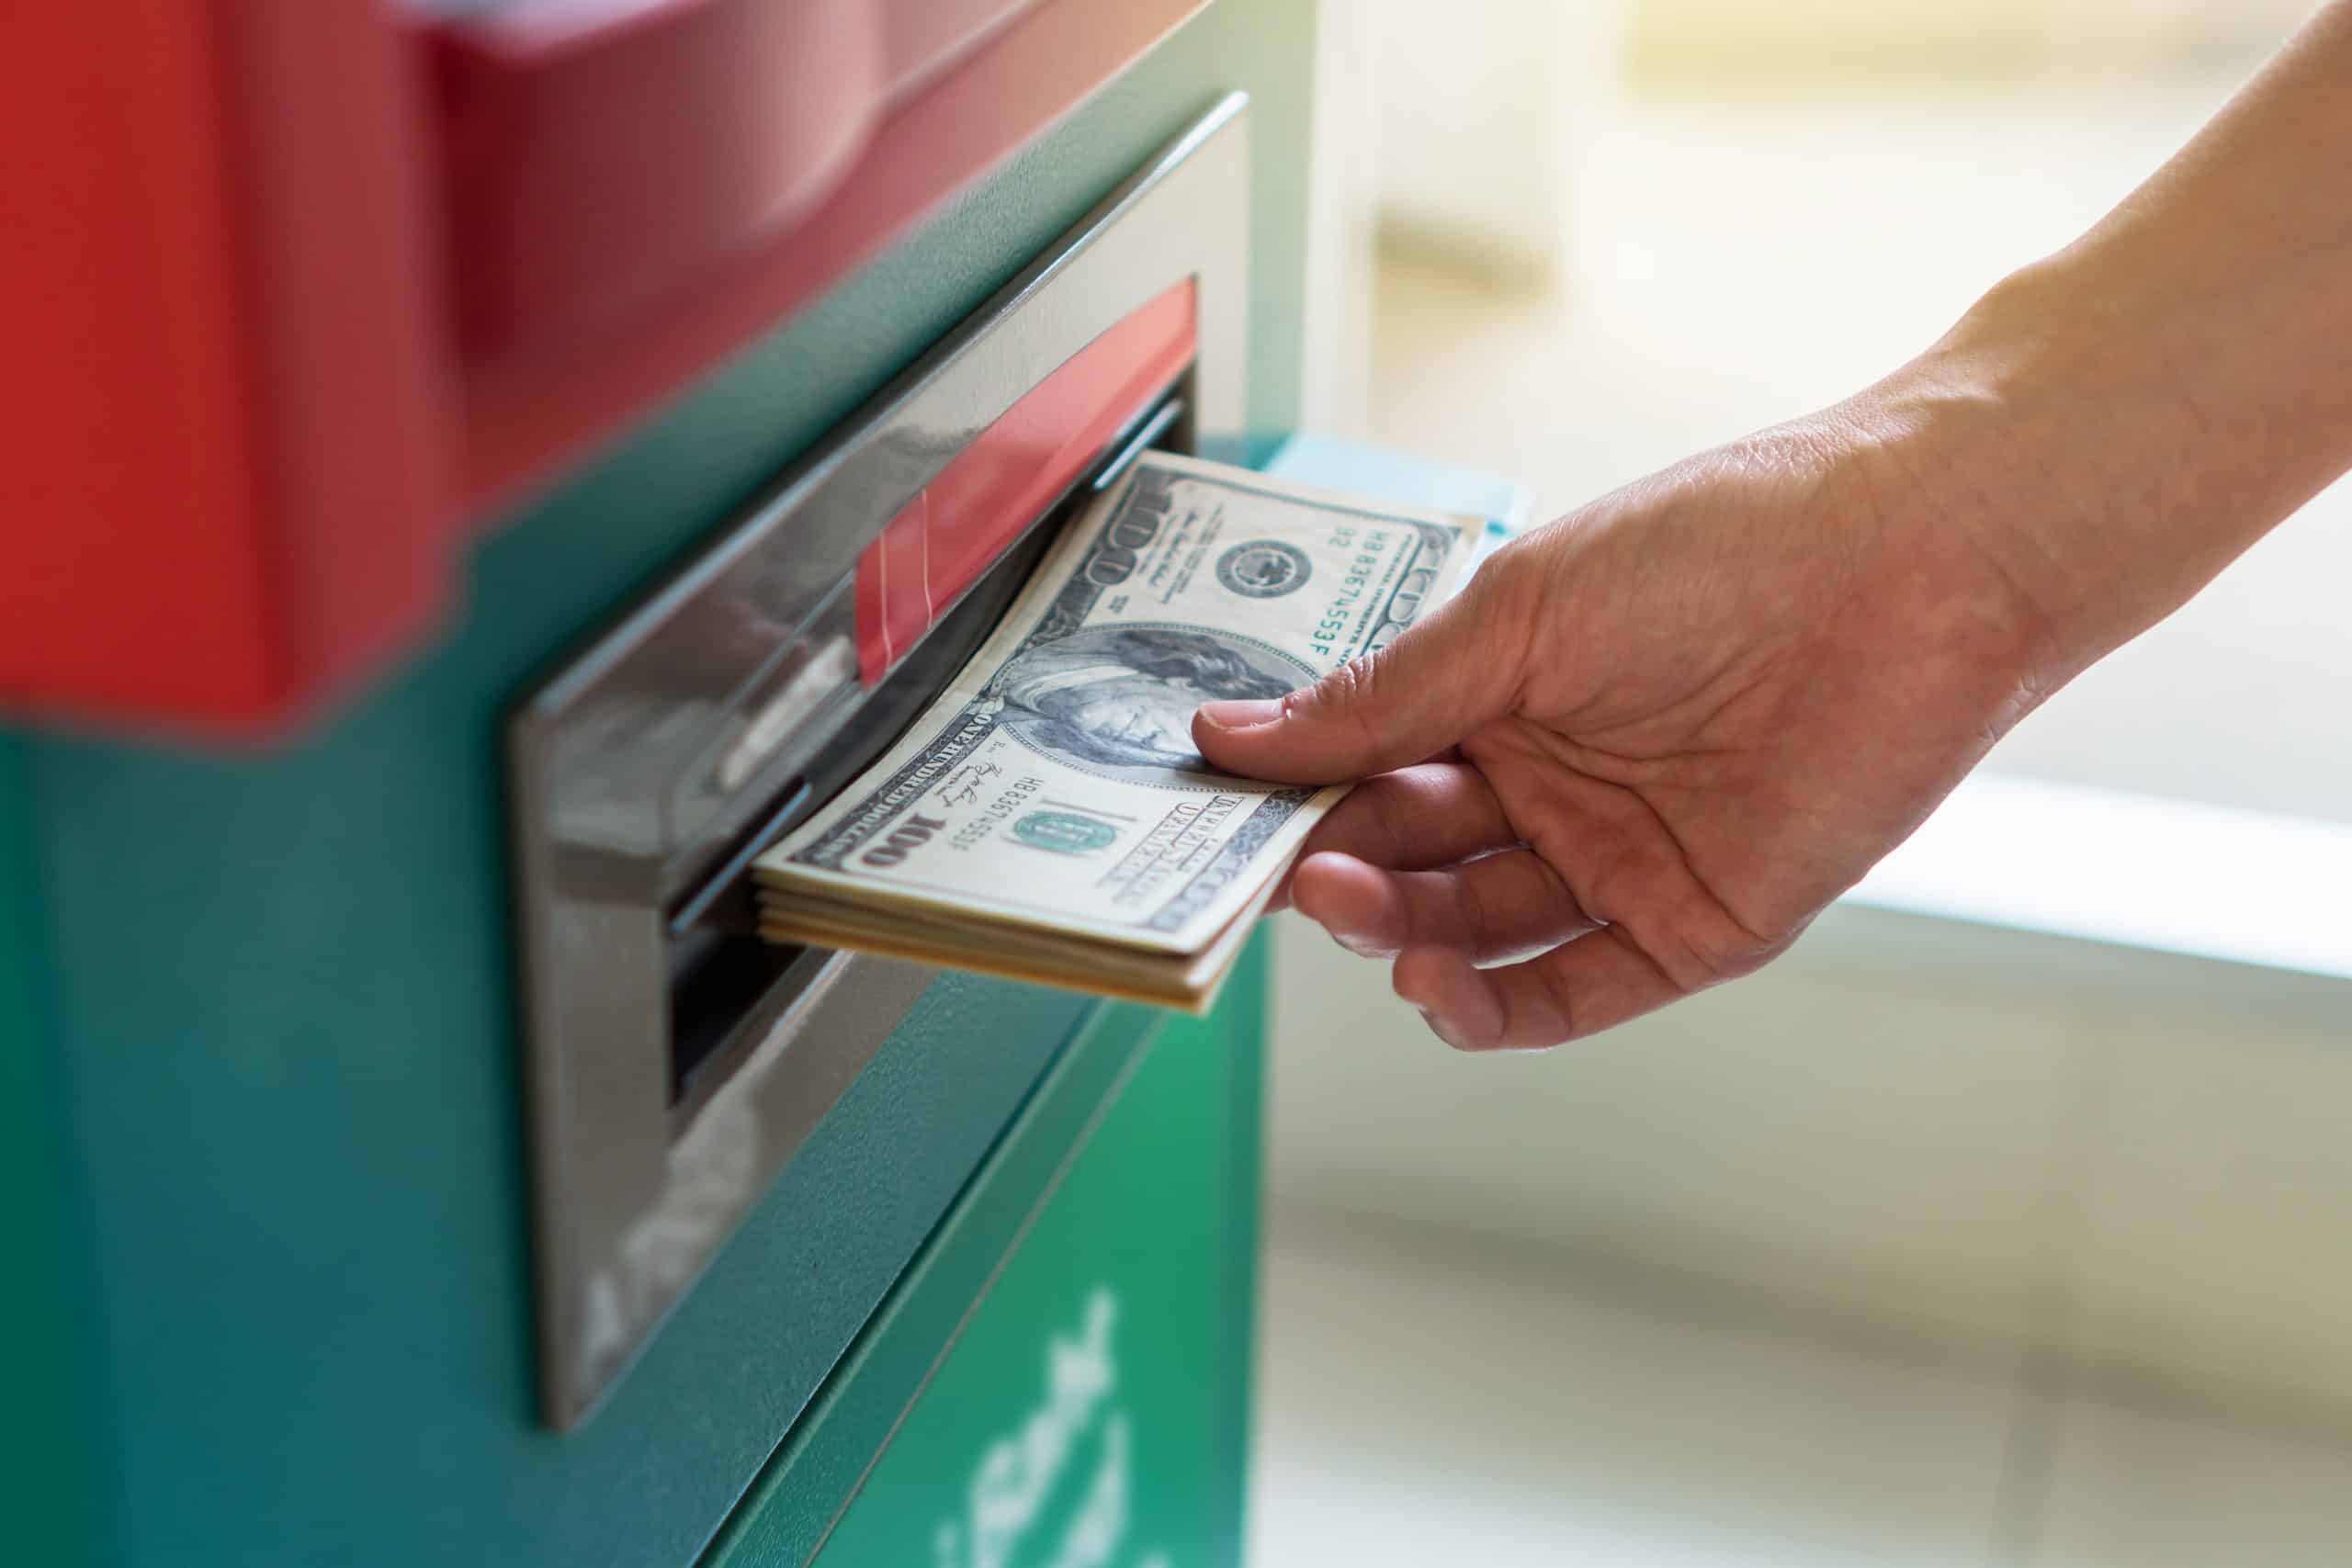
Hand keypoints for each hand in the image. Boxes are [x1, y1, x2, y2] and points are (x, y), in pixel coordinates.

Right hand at [1193, 391, 2056, 1048]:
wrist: (1914, 563)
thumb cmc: (1719, 546)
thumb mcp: (1518, 613)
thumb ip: (1382, 697)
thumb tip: (1231, 735)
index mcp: (1501, 699)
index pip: (1368, 771)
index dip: (1295, 799)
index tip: (1219, 818)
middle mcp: (1553, 787)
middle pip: (1412, 861)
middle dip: (1340, 872)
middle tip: (1286, 873)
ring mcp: (1622, 861)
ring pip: (1478, 932)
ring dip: (1400, 936)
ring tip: (1348, 909)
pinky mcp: (1698, 926)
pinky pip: (1578, 990)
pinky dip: (1497, 1007)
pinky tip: (1431, 987)